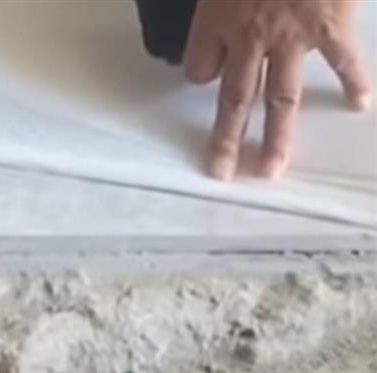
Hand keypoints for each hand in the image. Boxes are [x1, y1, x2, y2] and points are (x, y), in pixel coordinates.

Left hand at [184, 0, 370, 179]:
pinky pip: (343, 62)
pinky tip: (358, 106)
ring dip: (277, 136)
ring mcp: (291, 38)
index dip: (200, 72)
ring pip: (280, 97)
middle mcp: (248, 38)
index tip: (205, 79)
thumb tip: (205, 51)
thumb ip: (212, 13)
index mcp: (217, 19)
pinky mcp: (331, 27)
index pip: (197, 65)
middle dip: (226, 138)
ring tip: (272, 169)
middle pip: (233, 98)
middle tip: (221, 172)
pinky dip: (353, 84)